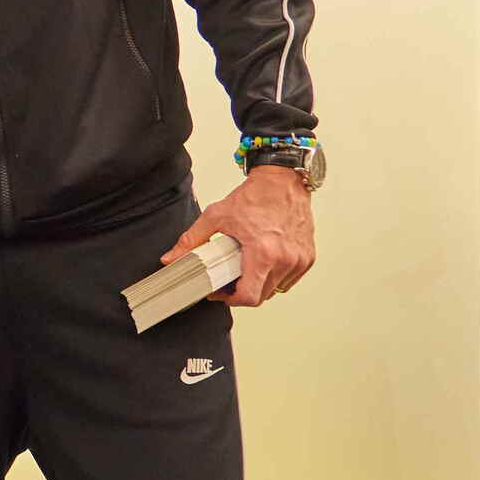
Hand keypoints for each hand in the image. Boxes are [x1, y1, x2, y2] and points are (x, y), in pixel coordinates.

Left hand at [161, 166, 314, 306]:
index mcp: (263, 253)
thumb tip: (172, 259)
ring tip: (246, 268)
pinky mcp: (307, 257)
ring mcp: (299, 260)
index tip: (220, 292)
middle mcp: (285, 259)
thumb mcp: (216, 216)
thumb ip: (191, 241)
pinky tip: (263, 263)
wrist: (284, 180)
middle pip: (261, 296)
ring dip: (259, 285)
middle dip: (242, 292)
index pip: (248, 297)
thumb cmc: (256, 196)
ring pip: (275, 290)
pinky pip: (288, 280)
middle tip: (229, 280)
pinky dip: (275, 277)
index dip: (230, 300)